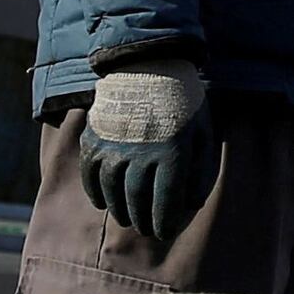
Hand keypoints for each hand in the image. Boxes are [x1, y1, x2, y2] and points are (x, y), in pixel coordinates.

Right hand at [80, 61, 219, 248]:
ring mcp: (114, 145)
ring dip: (119, 210)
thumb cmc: (183, 102)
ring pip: (112, 190)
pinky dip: (94, 191)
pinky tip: (103, 202)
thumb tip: (191, 204)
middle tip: (147, 229)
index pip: (166, 201)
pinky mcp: (95, 137)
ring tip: (127, 218)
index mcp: (172, 152)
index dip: (164, 221)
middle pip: (137, 200)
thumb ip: (199, 170)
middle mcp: (141, 153)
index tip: (164, 231)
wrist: (150, 63)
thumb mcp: (202, 133)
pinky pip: (90, 173)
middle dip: (142, 220)